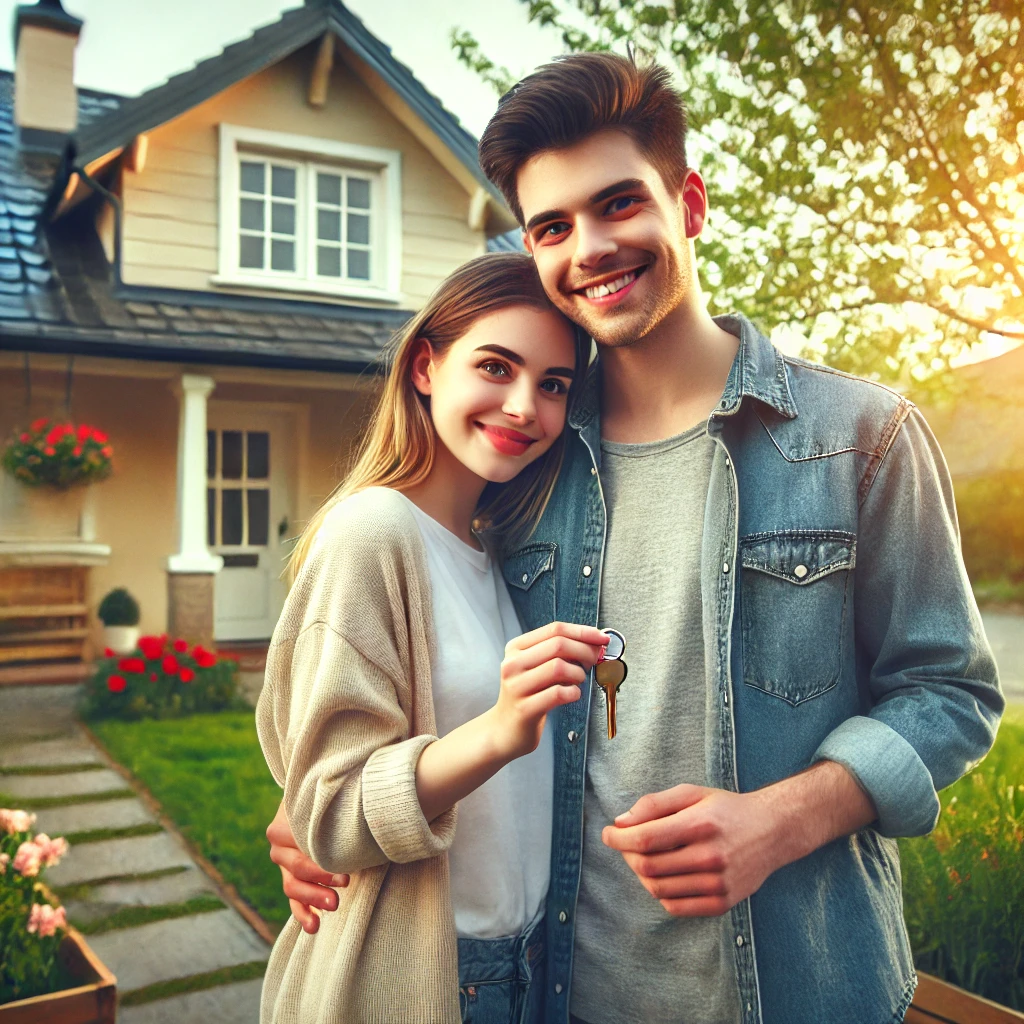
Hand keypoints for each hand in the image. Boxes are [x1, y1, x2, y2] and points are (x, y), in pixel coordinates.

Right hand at [267, 800, 348, 933]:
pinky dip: (303, 913)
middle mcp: (279, 847)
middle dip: (321, 879)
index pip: (298, 846)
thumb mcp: (323, 801)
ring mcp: (283, 865)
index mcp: (282, 826)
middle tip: (346, 883)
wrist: (310, 802)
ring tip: (335, 905)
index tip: (346, 868)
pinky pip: (293, 900)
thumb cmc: (323, 799)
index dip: (321, 859)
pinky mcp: (291, 879)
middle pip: (297, 868)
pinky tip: (314, 926)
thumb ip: (330, 808)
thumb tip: (357, 814)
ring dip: (313, 898)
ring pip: (293, 887)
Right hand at [491, 621, 607, 760]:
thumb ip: (559, 652)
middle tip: (595, 661)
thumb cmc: (528, 695)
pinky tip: (572, 694)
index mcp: (516, 648)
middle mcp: (513, 664)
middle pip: (559, 645)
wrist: (505, 730)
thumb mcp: (536, 667)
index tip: (602, 638)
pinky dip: (573, 692)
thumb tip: (594, 641)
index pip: (555, 629)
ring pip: (559, 667)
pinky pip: (558, 693)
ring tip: (578, 680)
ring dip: (578, 673)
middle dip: (585, 651)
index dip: (583, 632)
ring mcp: (517, 686)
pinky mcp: (525, 708)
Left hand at [601, 783, 778, 917]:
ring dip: (640, 874)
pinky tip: (663, 875)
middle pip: (648, 866)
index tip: (607, 833)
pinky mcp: (722, 903)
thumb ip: (653, 804)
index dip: (618, 839)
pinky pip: (675, 906)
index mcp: (700, 825)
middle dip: (627, 855)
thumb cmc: (725, 809)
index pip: (645, 839)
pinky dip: (659, 893)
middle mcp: (711, 857)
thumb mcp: (691, 793)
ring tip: (644, 858)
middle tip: (625, 844)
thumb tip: (621, 823)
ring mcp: (718, 884)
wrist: (771, 831)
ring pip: (658, 889)